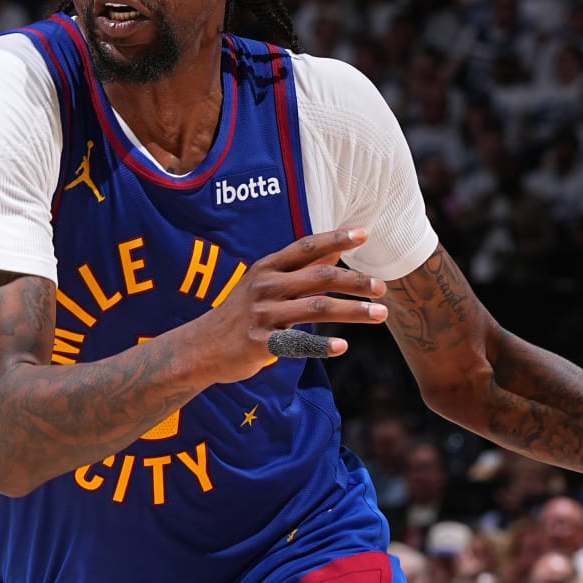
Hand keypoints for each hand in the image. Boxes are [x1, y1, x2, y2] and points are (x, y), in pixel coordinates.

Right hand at [180, 229, 387, 385]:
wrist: (200, 348)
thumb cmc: (241, 313)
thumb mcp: (264, 283)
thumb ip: (299, 268)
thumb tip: (335, 249)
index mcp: (267, 267)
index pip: (307, 246)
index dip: (336, 239)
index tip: (364, 234)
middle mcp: (266, 286)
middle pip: (319, 277)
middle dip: (355, 281)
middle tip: (381, 288)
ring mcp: (263, 314)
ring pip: (316, 308)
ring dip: (352, 311)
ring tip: (380, 314)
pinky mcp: (260, 343)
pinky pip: (297, 343)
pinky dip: (321, 345)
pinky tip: (342, 347)